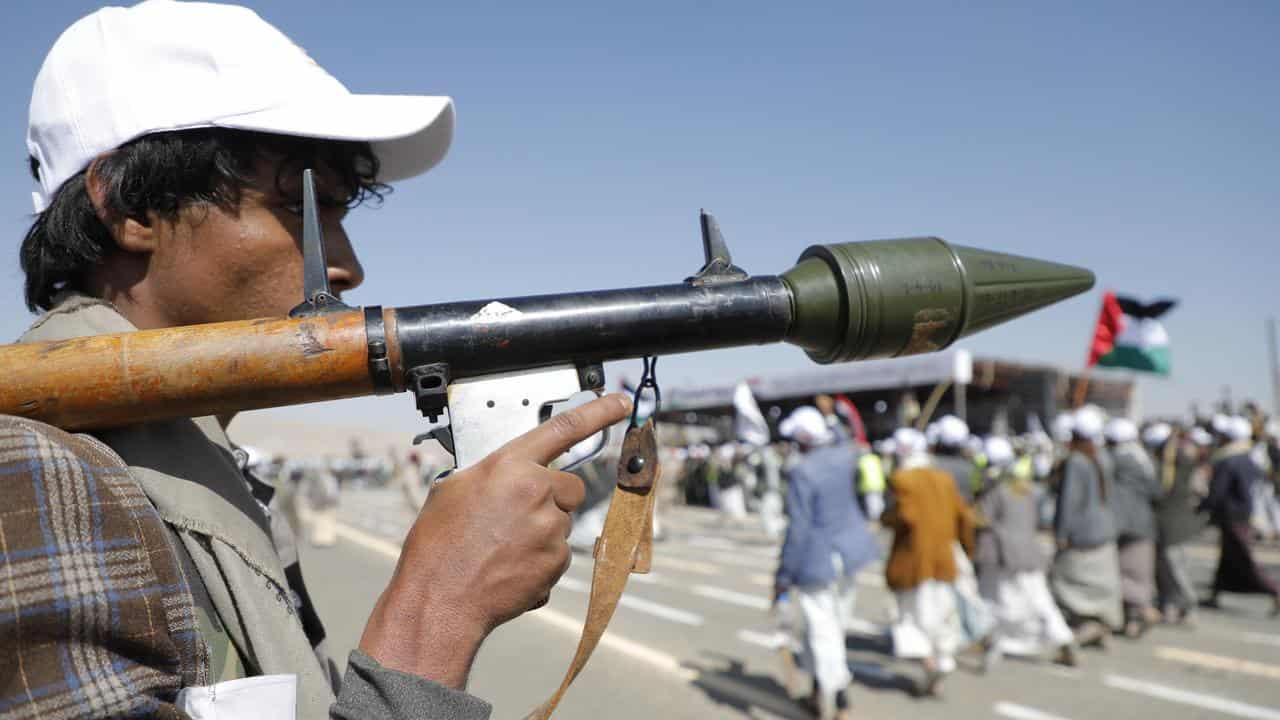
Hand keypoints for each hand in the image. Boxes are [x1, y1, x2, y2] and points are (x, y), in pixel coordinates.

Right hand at [358, 393, 631, 687]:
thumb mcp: (453, 490)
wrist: (440, 599)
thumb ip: (491, 473)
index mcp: (509, 466)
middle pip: (571, 487)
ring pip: (562, 523)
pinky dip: (540, 562)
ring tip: (501, 548)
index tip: (620, 402)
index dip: (598, 412)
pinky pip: (558, 555)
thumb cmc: (439, 546)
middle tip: (517, 518)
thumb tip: (507, 476)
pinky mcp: (557, 562)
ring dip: (542, 533)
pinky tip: (508, 567)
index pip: (564, 429)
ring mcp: (551, 528)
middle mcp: (536, 492)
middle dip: (554, 499)